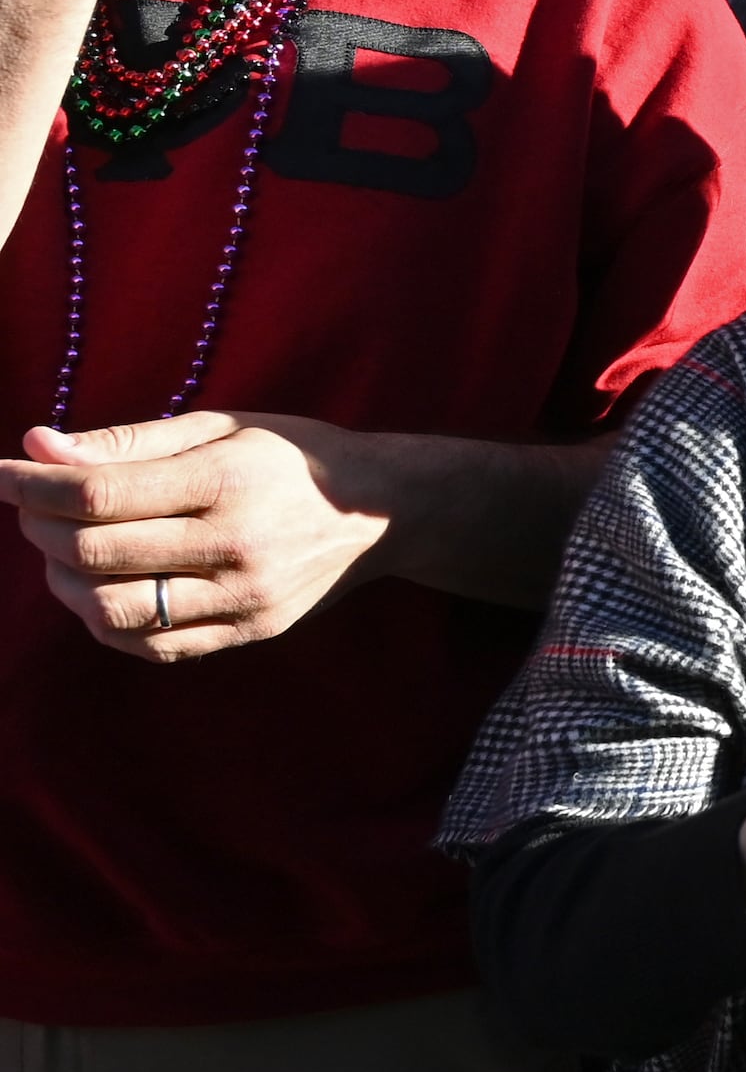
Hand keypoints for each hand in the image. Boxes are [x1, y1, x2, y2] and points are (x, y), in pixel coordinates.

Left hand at [3, 412, 391, 659]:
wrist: (382, 513)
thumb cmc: (292, 457)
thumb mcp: (220, 426)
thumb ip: (129, 441)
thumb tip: (39, 448)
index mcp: (228, 480)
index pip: (99, 494)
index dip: (32, 485)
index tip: (4, 472)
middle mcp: (236, 545)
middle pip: (95, 553)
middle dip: (40, 527)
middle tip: (31, 505)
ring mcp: (243, 598)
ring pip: (112, 610)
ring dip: (63, 581)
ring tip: (62, 551)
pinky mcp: (248, 632)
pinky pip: (152, 645)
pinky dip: (104, 621)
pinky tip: (100, 588)